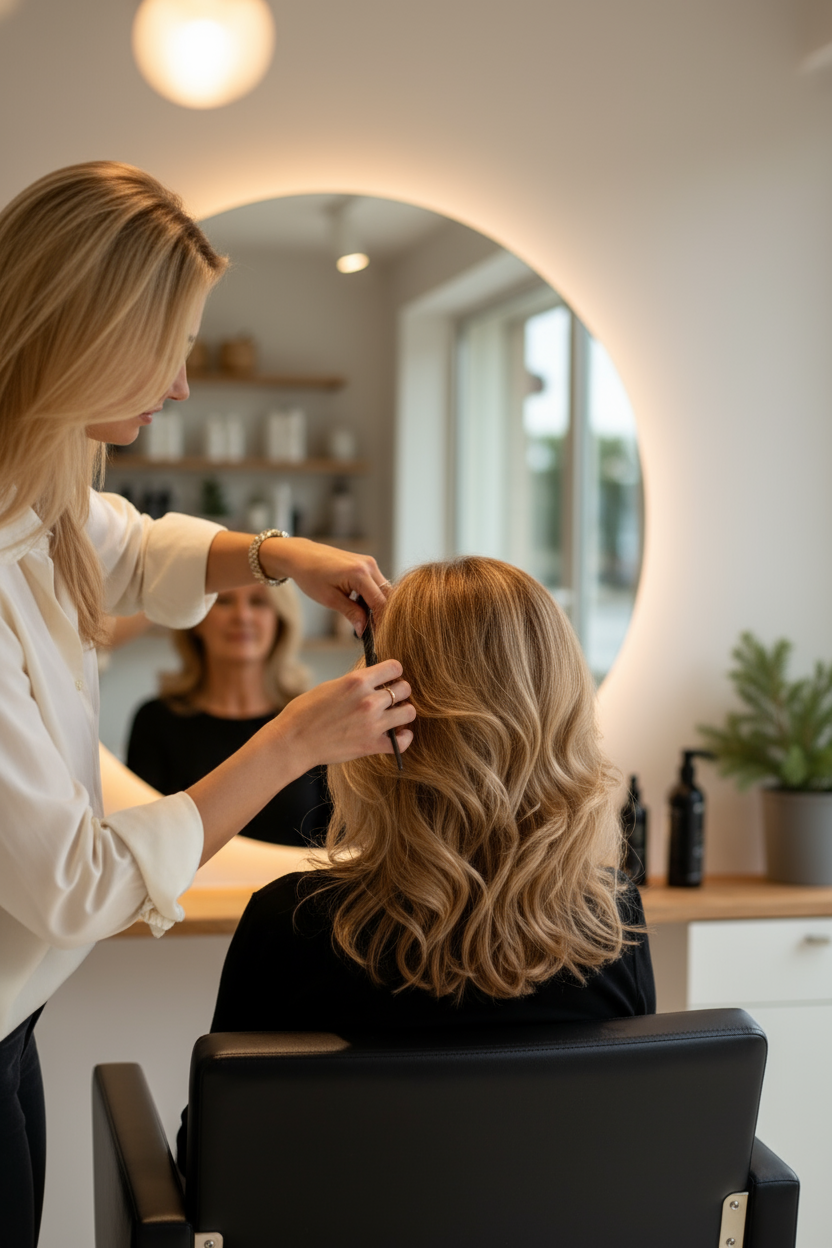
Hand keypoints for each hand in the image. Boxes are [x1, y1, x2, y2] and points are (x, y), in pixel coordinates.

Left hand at [259, 536, 388, 633]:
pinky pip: (376, 583)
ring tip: (365, 620)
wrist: (301, 556)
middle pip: (387, 595)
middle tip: (373, 631)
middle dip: (382, 614)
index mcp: (360, 573)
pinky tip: (362, 606)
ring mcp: (369, 562)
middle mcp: (369, 565)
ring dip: (378, 605)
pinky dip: (373, 596)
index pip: (380, 603)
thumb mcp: (330, 599)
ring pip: (384, 589)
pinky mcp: (366, 563)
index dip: (380, 621)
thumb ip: (351, 613)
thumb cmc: (311, 576)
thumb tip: (364, 629)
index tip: (378, 636)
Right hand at [275, 659, 414, 771]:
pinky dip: (403, 739)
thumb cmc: (305, 713)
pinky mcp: (371, 745)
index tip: (389, 678)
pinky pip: (403, 742)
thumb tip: (373, 682)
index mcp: (357, 681)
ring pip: (408, 712)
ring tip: (394, 716)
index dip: (393, 672)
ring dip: (403, 713)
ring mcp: (373, 724)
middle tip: (391, 698)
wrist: (293, 741)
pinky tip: (398, 735)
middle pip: (404, 689)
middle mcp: (369, 700)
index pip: (394, 667)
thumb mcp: (330, 686)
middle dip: (399, 692)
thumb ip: (355, 684)